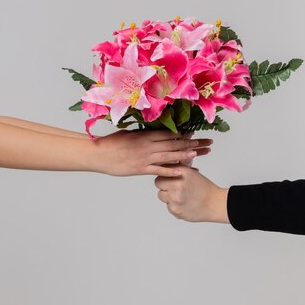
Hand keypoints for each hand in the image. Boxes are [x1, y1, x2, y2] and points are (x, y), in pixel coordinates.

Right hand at [95, 130, 211, 176]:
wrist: (97, 154)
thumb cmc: (109, 144)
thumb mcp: (127, 134)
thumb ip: (140, 134)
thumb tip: (150, 133)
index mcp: (144, 135)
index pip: (168, 134)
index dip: (183, 134)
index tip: (194, 135)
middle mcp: (147, 145)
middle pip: (173, 144)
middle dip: (192, 144)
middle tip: (206, 143)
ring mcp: (144, 158)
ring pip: (169, 156)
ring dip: (185, 155)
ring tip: (199, 154)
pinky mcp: (140, 169)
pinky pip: (158, 170)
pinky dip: (171, 170)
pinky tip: (182, 172)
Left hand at [154, 166, 228, 222]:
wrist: (216, 204)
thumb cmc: (204, 188)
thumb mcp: (190, 173)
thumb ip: (176, 169)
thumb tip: (163, 166)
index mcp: (181, 172)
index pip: (162, 171)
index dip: (165, 175)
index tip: (169, 178)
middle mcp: (177, 184)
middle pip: (158, 183)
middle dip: (165, 185)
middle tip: (174, 188)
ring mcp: (175, 198)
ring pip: (161, 195)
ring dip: (168, 196)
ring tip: (181, 196)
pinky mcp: (175, 210)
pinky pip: (168, 206)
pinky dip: (174, 206)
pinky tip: (184, 204)